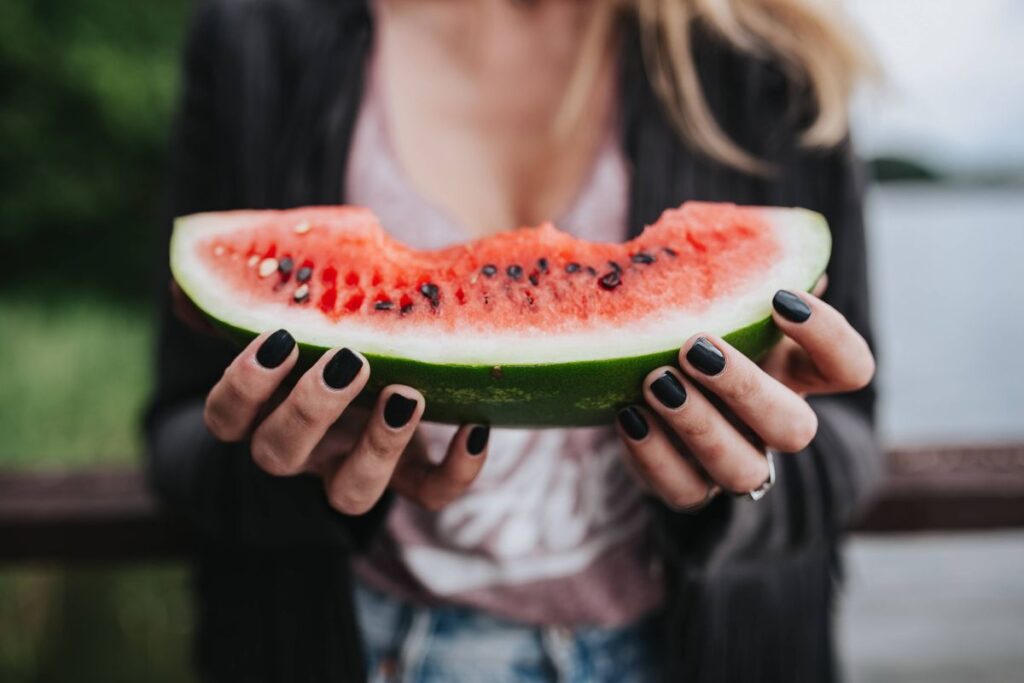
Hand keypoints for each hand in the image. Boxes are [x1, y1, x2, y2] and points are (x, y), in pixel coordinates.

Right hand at [201, 328, 489, 513]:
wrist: (369, 407)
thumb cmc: (319, 357)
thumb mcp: (289, 334)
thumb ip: (241, 310)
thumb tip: (177, 287)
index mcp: (266, 412)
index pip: (226, 417)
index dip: (244, 385)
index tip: (281, 337)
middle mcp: (306, 452)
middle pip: (279, 455)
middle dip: (309, 409)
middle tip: (350, 362)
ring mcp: (357, 470)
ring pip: (352, 493)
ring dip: (379, 447)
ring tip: (408, 394)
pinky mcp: (412, 481)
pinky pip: (430, 497)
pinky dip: (457, 471)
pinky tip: (475, 426)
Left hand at [615, 281, 874, 510]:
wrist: (644, 395)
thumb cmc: (686, 333)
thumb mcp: (710, 302)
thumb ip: (732, 274)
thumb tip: (745, 233)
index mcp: (793, 373)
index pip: (851, 368)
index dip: (829, 337)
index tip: (779, 298)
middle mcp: (772, 426)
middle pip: (796, 429)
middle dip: (746, 388)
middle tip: (694, 346)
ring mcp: (733, 464)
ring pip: (743, 471)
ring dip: (700, 425)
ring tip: (656, 381)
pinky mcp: (687, 490)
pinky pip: (682, 493)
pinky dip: (654, 455)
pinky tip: (628, 414)